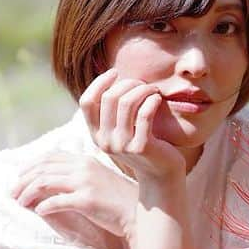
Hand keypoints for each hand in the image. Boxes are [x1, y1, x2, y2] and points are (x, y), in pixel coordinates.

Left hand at [11, 152, 136, 236]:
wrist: (137, 213)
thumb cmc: (115, 199)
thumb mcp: (96, 179)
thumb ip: (75, 176)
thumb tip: (46, 184)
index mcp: (84, 159)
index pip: (50, 156)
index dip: (30, 165)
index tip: (19, 177)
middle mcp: (83, 167)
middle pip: (43, 168)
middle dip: (23, 180)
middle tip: (12, 193)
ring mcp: (85, 183)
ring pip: (45, 182)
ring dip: (28, 193)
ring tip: (20, 203)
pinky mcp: (87, 200)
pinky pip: (56, 201)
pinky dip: (43, 207)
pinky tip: (39, 212)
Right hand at [79, 68, 185, 182]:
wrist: (161, 175)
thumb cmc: (143, 145)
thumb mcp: (121, 130)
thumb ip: (112, 111)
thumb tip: (110, 77)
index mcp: (96, 135)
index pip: (87, 102)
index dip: (99, 83)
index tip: (115, 73)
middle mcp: (105, 141)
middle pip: (109, 98)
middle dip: (128, 83)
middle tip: (143, 84)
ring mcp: (122, 145)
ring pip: (127, 102)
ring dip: (142, 89)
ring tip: (152, 90)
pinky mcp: (141, 147)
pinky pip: (145, 113)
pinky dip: (152, 100)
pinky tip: (158, 99)